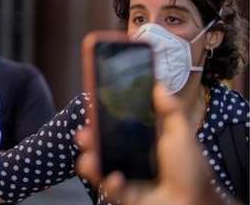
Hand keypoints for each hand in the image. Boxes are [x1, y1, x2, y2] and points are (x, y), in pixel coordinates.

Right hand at [76, 85, 222, 204]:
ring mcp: (125, 174)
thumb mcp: (182, 135)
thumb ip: (171, 111)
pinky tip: (118, 179)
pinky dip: (109, 183)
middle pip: (101, 142)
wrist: (195, 203)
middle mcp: (130, 155)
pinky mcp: (123, 193)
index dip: (103, 114)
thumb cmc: (191, 171)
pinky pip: (107, 187)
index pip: (118, 123)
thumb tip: (159, 85)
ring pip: (97, 164)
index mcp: (143, 139)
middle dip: (89, 136)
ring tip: (90, 157)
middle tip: (85, 133)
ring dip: (89, 159)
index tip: (93, 104)